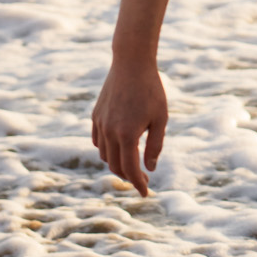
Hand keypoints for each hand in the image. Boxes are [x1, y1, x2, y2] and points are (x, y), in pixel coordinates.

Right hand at [91, 55, 169, 195]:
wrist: (131, 63)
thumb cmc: (151, 90)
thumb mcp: (160, 119)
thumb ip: (155, 145)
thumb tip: (150, 168)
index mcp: (127, 134)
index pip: (130, 168)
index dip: (138, 184)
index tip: (146, 193)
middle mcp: (109, 131)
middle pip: (115, 166)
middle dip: (129, 176)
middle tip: (144, 179)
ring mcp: (100, 123)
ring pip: (105, 155)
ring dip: (117, 164)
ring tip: (133, 164)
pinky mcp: (96, 116)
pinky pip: (98, 142)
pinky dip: (107, 151)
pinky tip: (119, 149)